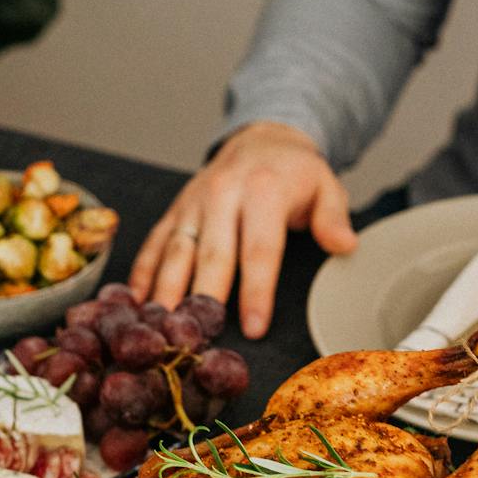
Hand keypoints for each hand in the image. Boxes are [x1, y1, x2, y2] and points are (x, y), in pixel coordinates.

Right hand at [129, 121, 358, 337]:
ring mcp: (193, 204)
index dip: (256, 292)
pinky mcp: (175, 211)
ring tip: (159, 327)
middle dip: (204, 299)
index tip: (252, 328)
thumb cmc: (295, 174)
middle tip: (197, 338)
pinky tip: (134, 302)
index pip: (259, 250)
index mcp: (263, 190)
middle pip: (212, 256)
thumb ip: (333, 217)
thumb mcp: (326, 187)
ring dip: (166, 291)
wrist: (261, 139)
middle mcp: (222, 194)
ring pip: (176, 252)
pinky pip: (155, 244)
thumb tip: (344, 245)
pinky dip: (142, 273)